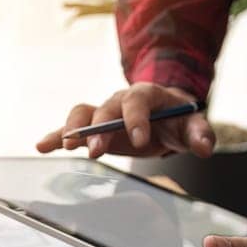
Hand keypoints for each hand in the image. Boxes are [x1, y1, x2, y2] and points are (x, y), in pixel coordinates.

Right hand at [35, 83, 213, 158]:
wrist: (165, 117)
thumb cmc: (178, 121)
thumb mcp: (194, 126)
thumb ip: (200, 134)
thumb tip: (204, 147)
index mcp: (147, 95)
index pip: (138, 101)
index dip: (136, 118)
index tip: (139, 140)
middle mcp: (121, 100)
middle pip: (105, 108)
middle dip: (100, 128)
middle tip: (98, 151)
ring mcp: (104, 113)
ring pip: (83, 112)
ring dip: (74, 129)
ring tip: (68, 147)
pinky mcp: (93, 128)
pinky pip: (70, 129)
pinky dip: (56, 136)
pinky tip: (42, 146)